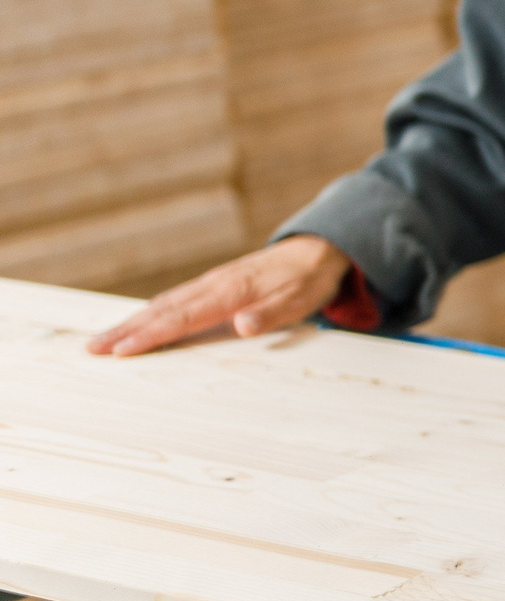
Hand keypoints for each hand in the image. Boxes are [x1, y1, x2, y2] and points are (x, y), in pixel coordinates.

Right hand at [84, 236, 351, 357]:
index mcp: (232, 292)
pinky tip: (137, 322)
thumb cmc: (308, 281)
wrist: (316, 250)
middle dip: (126, 331)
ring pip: (164, 304)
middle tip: (92, 349)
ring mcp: (211, 283)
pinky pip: (175, 300)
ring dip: (132, 322)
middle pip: (163, 311)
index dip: (152, 335)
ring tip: (102, 340)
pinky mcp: (213, 284)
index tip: (123, 350)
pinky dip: (150, 312)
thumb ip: (271, 314)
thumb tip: (243, 326)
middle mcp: (214, 285)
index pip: (184, 318)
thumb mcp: (300, 300)